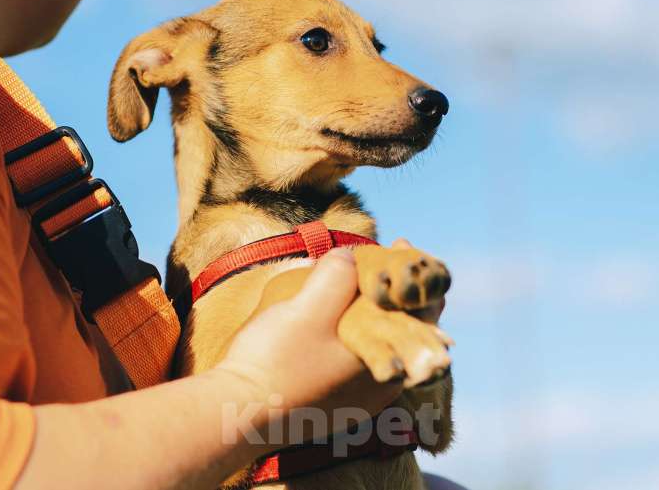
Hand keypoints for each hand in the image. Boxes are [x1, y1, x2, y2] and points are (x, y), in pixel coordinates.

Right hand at [215, 249, 402, 417]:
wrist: (236, 415)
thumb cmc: (275, 361)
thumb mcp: (307, 307)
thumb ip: (335, 275)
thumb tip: (350, 257)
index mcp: (386, 363)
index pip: (422, 312)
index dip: (413, 274)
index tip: (401, 243)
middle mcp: (382, 388)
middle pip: (404, 330)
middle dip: (393, 292)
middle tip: (382, 257)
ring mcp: (359, 402)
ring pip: (381, 347)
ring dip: (374, 315)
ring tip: (360, 284)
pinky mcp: (336, 408)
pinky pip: (359, 365)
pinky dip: (357, 338)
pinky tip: (337, 322)